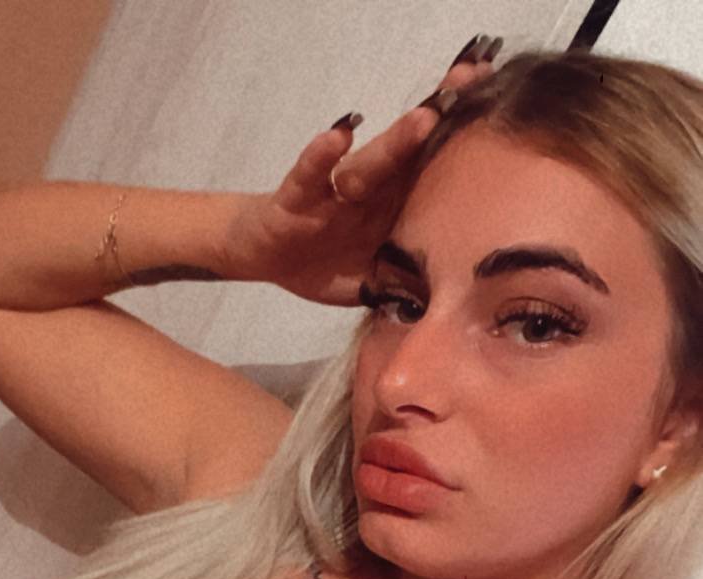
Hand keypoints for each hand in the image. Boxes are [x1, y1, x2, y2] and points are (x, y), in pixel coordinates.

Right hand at [229, 36, 501, 306]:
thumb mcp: (376, 281)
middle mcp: (369, 190)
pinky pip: (310, 176)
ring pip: (368, 165)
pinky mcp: (297, 198)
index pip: (431, 168)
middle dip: (440, 117)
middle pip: (408, 153)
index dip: (461, 140)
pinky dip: (321, 157)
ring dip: (395, 143)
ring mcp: (334, 191)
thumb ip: (409, 285)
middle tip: (473, 82)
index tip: (498, 107)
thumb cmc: (327, 261)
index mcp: (392, 206)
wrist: (268, 257)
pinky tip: (338, 135)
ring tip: (424, 119)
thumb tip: (455, 309)